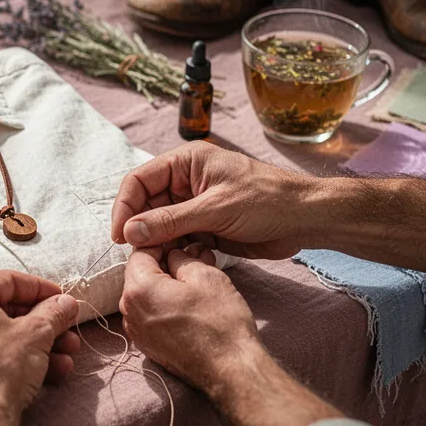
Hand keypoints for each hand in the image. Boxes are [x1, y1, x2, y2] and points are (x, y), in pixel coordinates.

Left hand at [0, 270, 79, 425]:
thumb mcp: (36, 334)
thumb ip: (53, 313)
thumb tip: (65, 304)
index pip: (10, 281)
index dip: (42, 289)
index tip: (63, 300)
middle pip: (7, 311)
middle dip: (44, 323)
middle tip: (68, 331)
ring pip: (2, 337)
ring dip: (38, 345)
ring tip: (67, 358)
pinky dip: (18, 361)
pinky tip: (49, 374)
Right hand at [111, 141, 316, 259]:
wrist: (305, 219)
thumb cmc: (266, 200)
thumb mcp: (215, 209)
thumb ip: (170, 221)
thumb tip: (129, 232)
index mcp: (185, 163)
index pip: (139, 180)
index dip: (125, 206)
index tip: (120, 235)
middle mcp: (185, 182)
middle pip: (146, 205)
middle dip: (140, 228)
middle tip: (139, 254)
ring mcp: (194, 205)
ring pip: (159, 225)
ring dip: (157, 243)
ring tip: (160, 260)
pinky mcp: (204, 227)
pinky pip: (177, 239)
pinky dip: (173, 251)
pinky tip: (178, 262)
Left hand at [119, 243, 259, 392]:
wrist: (231, 371)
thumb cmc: (220, 323)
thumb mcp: (205, 276)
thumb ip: (181, 257)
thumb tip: (174, 253)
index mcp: (139, 289)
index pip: (141, 251)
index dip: (163, 242)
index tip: (182, 242)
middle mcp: (129, 311)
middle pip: (140, 273)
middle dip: (164, 264)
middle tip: (194, 260)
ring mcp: (137, 331)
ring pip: (146, 294)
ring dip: (165, 285)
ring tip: (196, 282)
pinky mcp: (148, 346)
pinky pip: (150, 314)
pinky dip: (165, 304)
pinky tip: (190, 305)